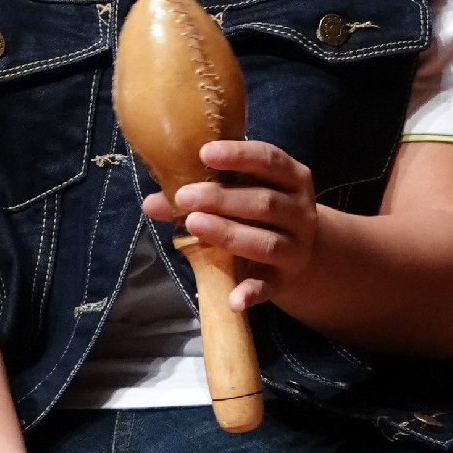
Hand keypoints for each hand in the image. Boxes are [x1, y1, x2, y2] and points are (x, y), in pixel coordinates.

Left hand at [142, 138, 319, 313]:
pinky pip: (268, 286)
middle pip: (265, 202)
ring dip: (229, 233)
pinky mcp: (284, 279)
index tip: (204, 153)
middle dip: (222, 198)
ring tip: (194, 225)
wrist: (300, 253)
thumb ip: (202, 192)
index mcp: (292, 178)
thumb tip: (151, 203)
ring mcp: (296, 247)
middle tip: (185, 196)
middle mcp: (301, 212)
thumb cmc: (260, 213)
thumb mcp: (240, 194)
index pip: (269, 159)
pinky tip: (233, 298)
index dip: (238, 155)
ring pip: (266, 242)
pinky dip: (251, 292)